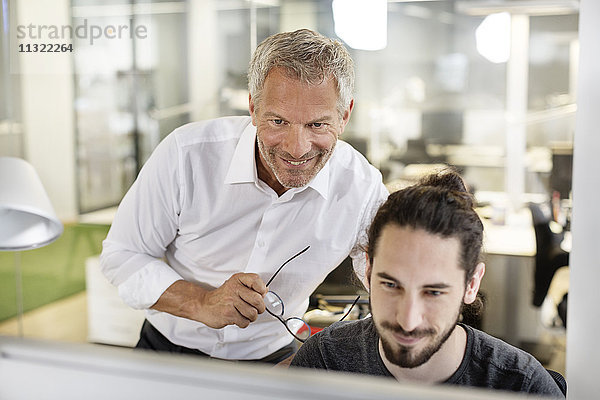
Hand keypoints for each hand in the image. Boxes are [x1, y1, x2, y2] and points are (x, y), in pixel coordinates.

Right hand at [151, 273, 267, 328]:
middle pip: (258, 300)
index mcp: (237, 280)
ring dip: (251, 317)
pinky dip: (243, 323)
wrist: (203, 305)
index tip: (260, 294)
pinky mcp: (228, 314)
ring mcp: (230, 302)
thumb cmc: (221, 297)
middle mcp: (234, 289)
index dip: (261, 289)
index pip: (256, 280)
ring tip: (245, 314)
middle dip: (260, 308)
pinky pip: (244, 322)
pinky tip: (237, 318)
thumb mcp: (235, 285)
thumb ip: (251, 287)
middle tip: (255, 309)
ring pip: (252, 313)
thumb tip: (265, 291)